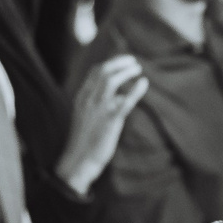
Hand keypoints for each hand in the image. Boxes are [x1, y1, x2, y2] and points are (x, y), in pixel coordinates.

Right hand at [58, 55, 148, 194]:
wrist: (78, 161)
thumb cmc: (84, 141)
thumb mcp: (86, 117)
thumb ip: (98, 104)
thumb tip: (118, 96)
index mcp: (82, 97)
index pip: (95, 72)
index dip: (110, 63)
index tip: (122, 62)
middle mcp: (88, 99)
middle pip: (103, 71)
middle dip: (119, 63)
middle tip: (133, 62)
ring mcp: (98, 109)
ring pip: (111, 81)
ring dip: (126, 71)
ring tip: (137, 69)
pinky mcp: (109, 121)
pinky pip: (124, 102)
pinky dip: (135, 90)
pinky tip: (143, 83)